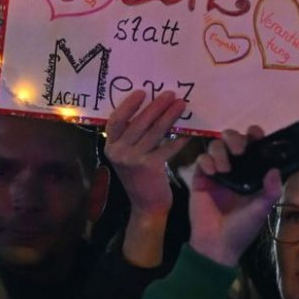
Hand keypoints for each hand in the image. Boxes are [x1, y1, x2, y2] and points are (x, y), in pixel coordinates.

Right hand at [105, 89, 183, 219]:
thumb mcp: (126, 156)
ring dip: (169, 116)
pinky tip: (188, 131)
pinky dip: (178, 139)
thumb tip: (147, 112)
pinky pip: (166, 148)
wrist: (146, 207)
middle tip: (168, 94)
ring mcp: (133, 159)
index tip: (142, 92)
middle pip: (138, 123)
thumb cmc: (138, 178)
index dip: (128, 105)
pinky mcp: (150, 167)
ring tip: (180, 105)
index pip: (116, 120)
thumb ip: (130, 138)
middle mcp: (119, 151)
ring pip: (154, 132)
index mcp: (110, 146)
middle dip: (155, 106)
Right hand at [189, 126, 282, 267]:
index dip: (255, 137)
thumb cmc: (242, 228)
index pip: (254, 149)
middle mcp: (235, 169)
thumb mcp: (260, 211)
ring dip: (220, 151)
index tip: (255, 134)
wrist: (216, 242)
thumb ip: (269, 191)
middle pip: (231, 140)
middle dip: (234, 138)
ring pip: (215, 145)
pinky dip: (206, 161)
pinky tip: (211, 173)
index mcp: (252, 175)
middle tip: (238, 150)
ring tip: (223, 169)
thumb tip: (274, 169)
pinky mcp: (200, 176)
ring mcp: (216, 171)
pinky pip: (201, 158)